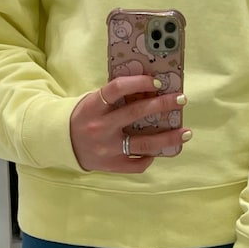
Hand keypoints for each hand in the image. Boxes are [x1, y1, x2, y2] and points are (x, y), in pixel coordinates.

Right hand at [69, 76, 190, 174]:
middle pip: (137, 114)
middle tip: (181, 99)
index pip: (117, 89)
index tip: (157, 82)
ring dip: (169, 138)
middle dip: (163, 105)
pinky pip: (138, 163)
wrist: (62, 144)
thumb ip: (114, 97)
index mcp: (94, 106)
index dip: (139, 83)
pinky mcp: (112, 165)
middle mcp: (101, 127)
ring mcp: (108, 149)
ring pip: (144, 143)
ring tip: (186, 133)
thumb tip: (148, 88)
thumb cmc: (83, 117)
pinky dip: (150, 156)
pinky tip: (160, 150)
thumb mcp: (92, 101)